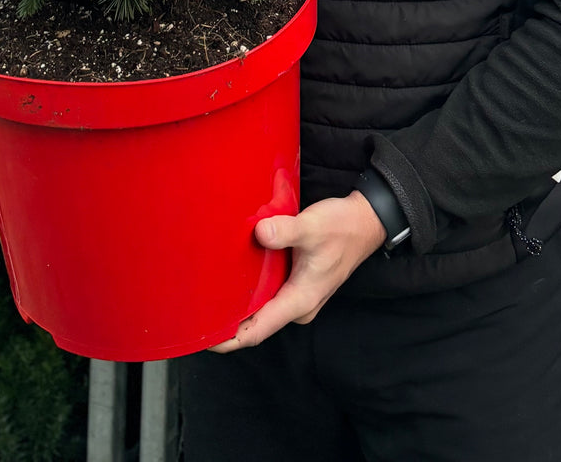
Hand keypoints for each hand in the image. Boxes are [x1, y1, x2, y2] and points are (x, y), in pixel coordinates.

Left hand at [211, 191, 385, 352]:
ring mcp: (298, 295)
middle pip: (256, 324)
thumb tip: (259, 232)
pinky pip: (268, 295)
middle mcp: (298, 305)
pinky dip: (251, 291)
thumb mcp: (313, 227)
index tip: (203, 338)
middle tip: (195, 312)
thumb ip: (285, 232)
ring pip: (262, 309)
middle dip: (228, 322)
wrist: (365, 221)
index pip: (258, 331)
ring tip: (206, 297)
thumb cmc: (342, 227)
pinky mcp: (298, 283)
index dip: (229, 339)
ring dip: (238, 306)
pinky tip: (233, 278)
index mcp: (300, 300)